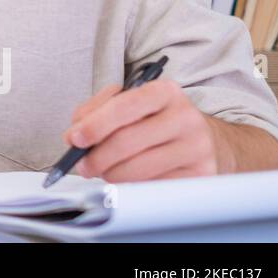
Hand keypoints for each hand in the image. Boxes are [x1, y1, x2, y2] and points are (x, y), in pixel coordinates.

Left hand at [62, 78, 218, 181]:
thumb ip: (95, 112)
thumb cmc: (155, 121)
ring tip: (105, 172)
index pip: (124, 106)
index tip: (75, 138)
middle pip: (127, 141)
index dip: (95, 124)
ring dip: (111, 174)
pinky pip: (154, 186)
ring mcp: (196, 147)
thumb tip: (74, 136)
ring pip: (138, 168)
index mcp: (164, 91)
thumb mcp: (127, 103)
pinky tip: (128, 179)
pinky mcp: (200, 175)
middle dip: (96, 157)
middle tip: (82, 164)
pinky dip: (132, 186)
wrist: (203, 140)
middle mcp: (185, 117)